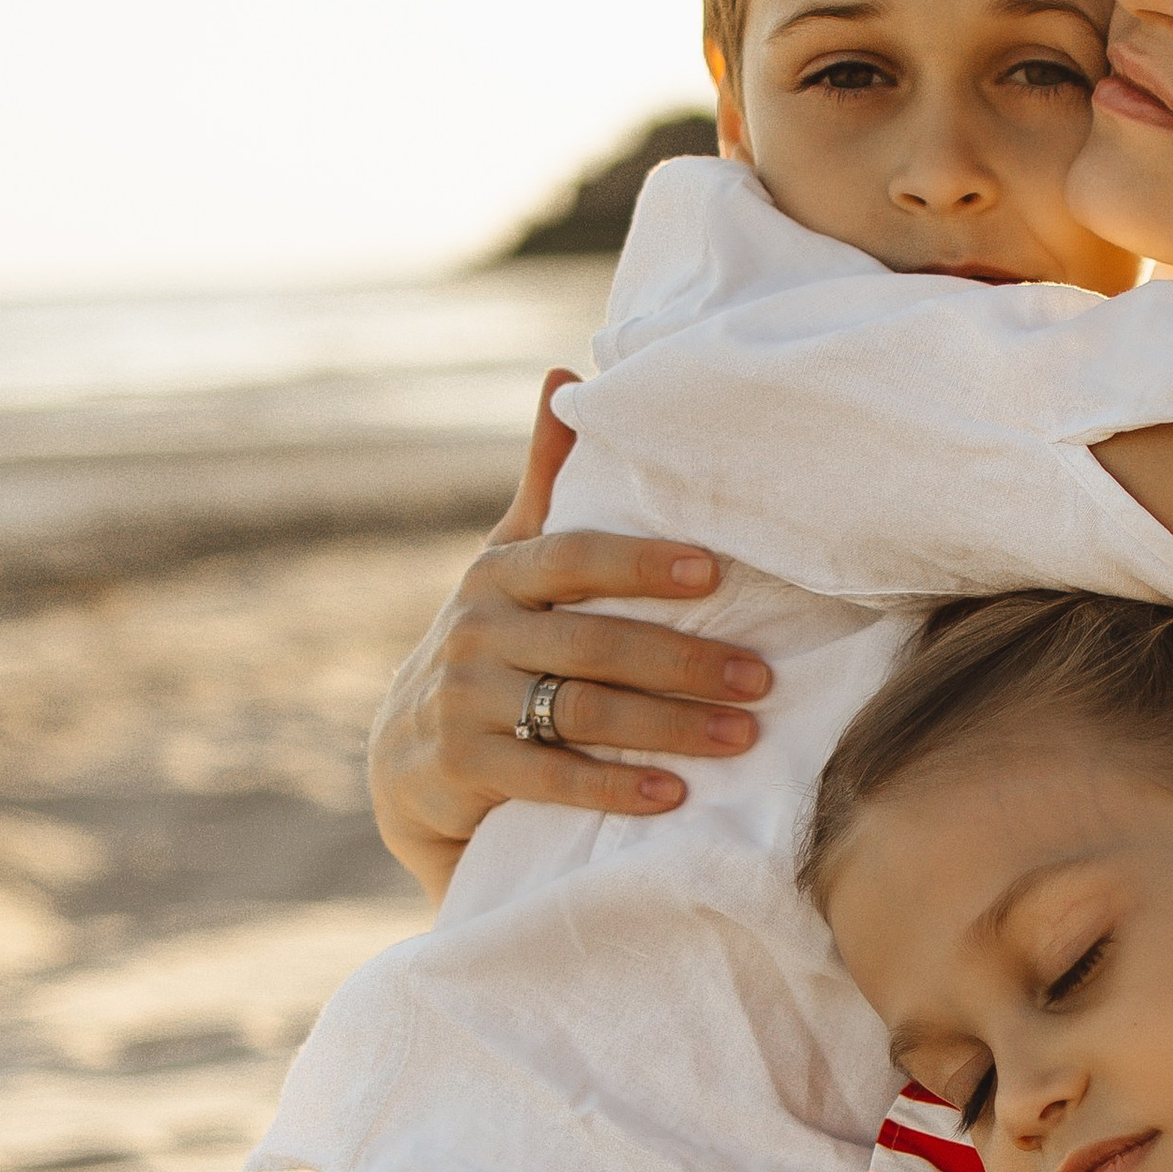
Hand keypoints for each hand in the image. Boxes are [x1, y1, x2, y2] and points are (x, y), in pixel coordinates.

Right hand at [367, 370, 773, 900]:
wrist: (411, 758)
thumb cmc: (494, 644)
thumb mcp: (511, 563)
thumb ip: (547, 483)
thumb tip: (567, 375)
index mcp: (499, 573)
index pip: (575, 558)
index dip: (643, 564)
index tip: (716, 571)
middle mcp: (473, 631)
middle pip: (593, 643)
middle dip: (684, 661)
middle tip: (761, 678)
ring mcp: (462, 701)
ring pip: (580, 712)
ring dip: (668, 727)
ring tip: (741, 735)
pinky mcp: (460, 768)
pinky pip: (548, 777)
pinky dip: (613, 788)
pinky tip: (673, 796)